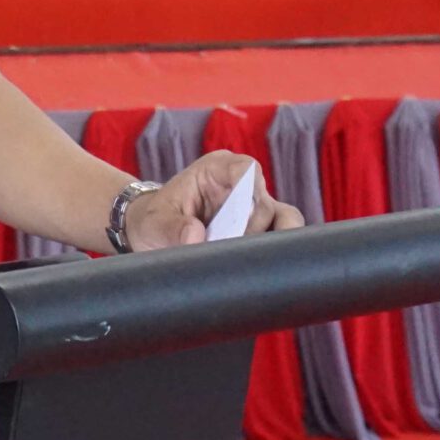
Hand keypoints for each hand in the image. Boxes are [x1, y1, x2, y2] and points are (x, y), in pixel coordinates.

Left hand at [122, 150, 303, 250]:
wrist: (155, 236)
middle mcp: (242, 186)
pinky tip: (253, 270)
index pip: (247, 169)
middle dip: (257, 231)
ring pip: (285, 222)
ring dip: (272, 246)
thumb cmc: (154, 221)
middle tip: (235, 250)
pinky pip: (280, 242)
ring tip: (247, 265)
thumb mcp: (154, 223)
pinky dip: (271, 257)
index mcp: (217, 169)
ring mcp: (254, 210)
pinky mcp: (260, 233)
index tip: (239, 221)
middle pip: (269, 203)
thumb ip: (170, 228)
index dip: (250, 192)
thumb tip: (195, 236)